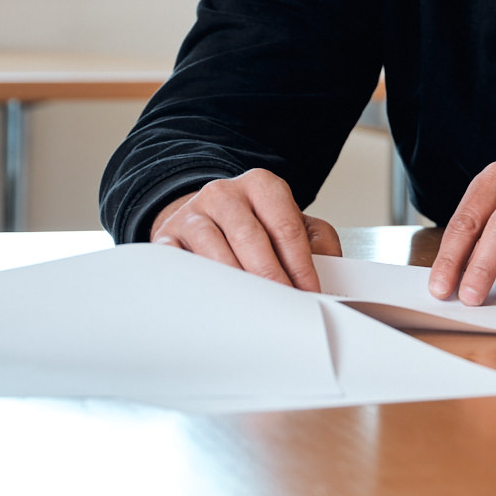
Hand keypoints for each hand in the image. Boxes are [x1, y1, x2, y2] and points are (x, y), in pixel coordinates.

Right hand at [149, 169, 339, 290]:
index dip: (301, 265)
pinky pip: (179, 264)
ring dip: (236, 285)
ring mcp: (191, 214)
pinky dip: (197, 285)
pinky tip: (213, 304)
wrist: (207, 215)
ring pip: (214, 253)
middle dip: (271, 277)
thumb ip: (318, 242)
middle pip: (251, 239)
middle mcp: (224, 194)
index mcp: (261, 185)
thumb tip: (330, 275)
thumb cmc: (257, 224)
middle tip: (283, 306)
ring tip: (253, 310)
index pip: (286, 228)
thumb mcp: (294, 222)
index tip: (310, 293)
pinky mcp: (166, 237)